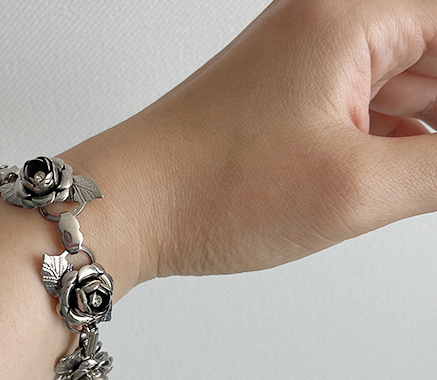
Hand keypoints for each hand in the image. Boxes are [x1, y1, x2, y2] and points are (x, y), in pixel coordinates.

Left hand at [67, 0, 436, 278]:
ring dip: (431, 130)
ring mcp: (309, 67)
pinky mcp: (293, 105)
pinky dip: (407, 143)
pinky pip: (375, 111)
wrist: (126, 208)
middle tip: (434, 176)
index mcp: (351, 16)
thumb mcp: (359, 185)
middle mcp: (330, 28)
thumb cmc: (208, 185)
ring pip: (411, 86)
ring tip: (418, 182)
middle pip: (436, 55)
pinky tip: (420, 176)